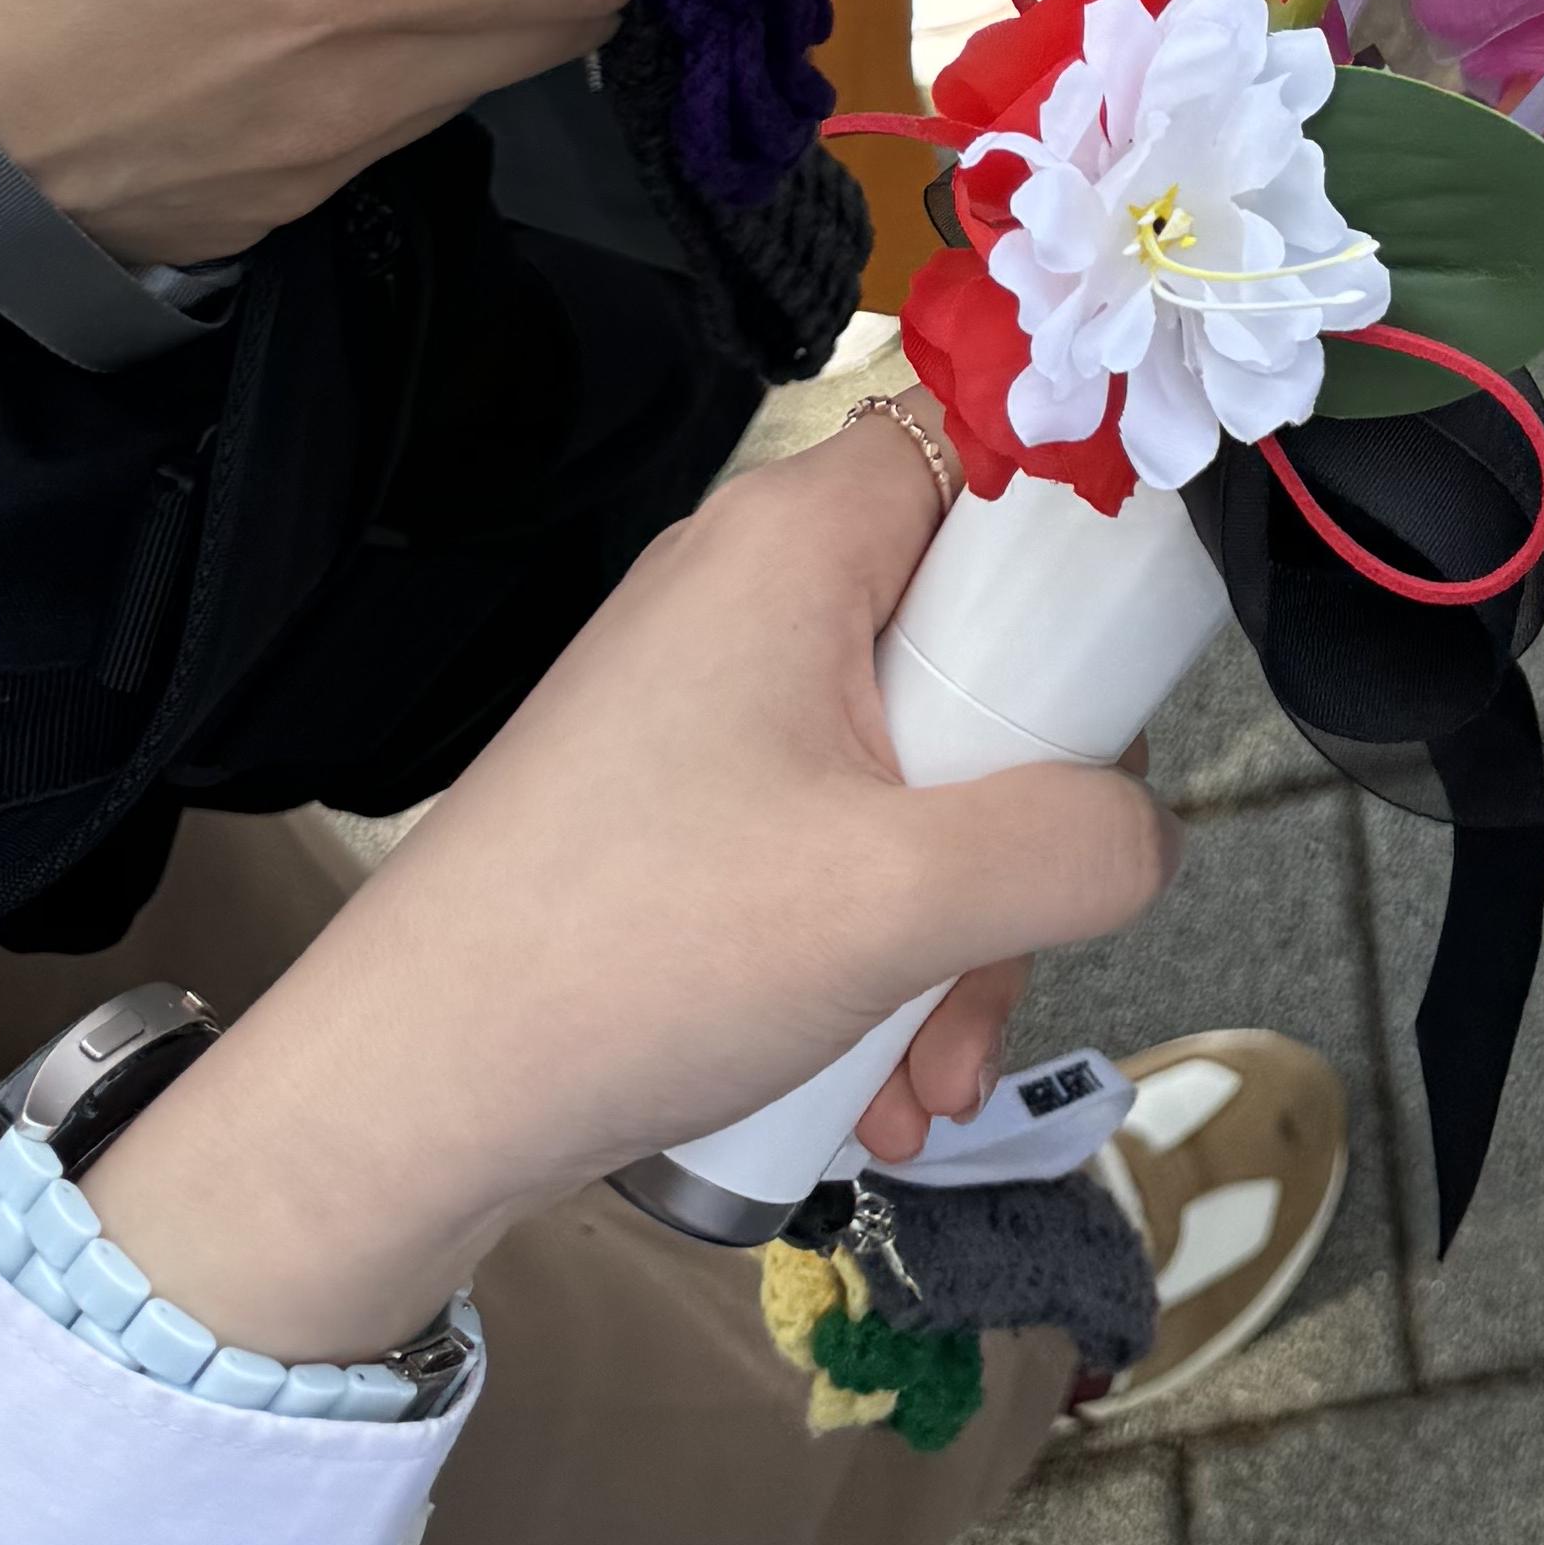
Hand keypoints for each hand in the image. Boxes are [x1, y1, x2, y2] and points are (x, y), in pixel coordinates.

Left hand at [81, 422, 1178, 1358]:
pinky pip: (841, 833)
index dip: (1091, 540)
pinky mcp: (682, 795)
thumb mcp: (905, 899)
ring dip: (956, 926)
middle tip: (1021, 947)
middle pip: (979, 641)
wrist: (402, 1102)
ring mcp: (712, 696)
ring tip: (927, 1077)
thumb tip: (1142, 837)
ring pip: (919, 767)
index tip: (1132, 679)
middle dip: (1024, 825)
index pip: (1001, 442)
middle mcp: (754, 587)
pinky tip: (872, 1081)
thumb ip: (1080, 844)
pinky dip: (877, 946)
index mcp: (799, 540)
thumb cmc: (636, 954)